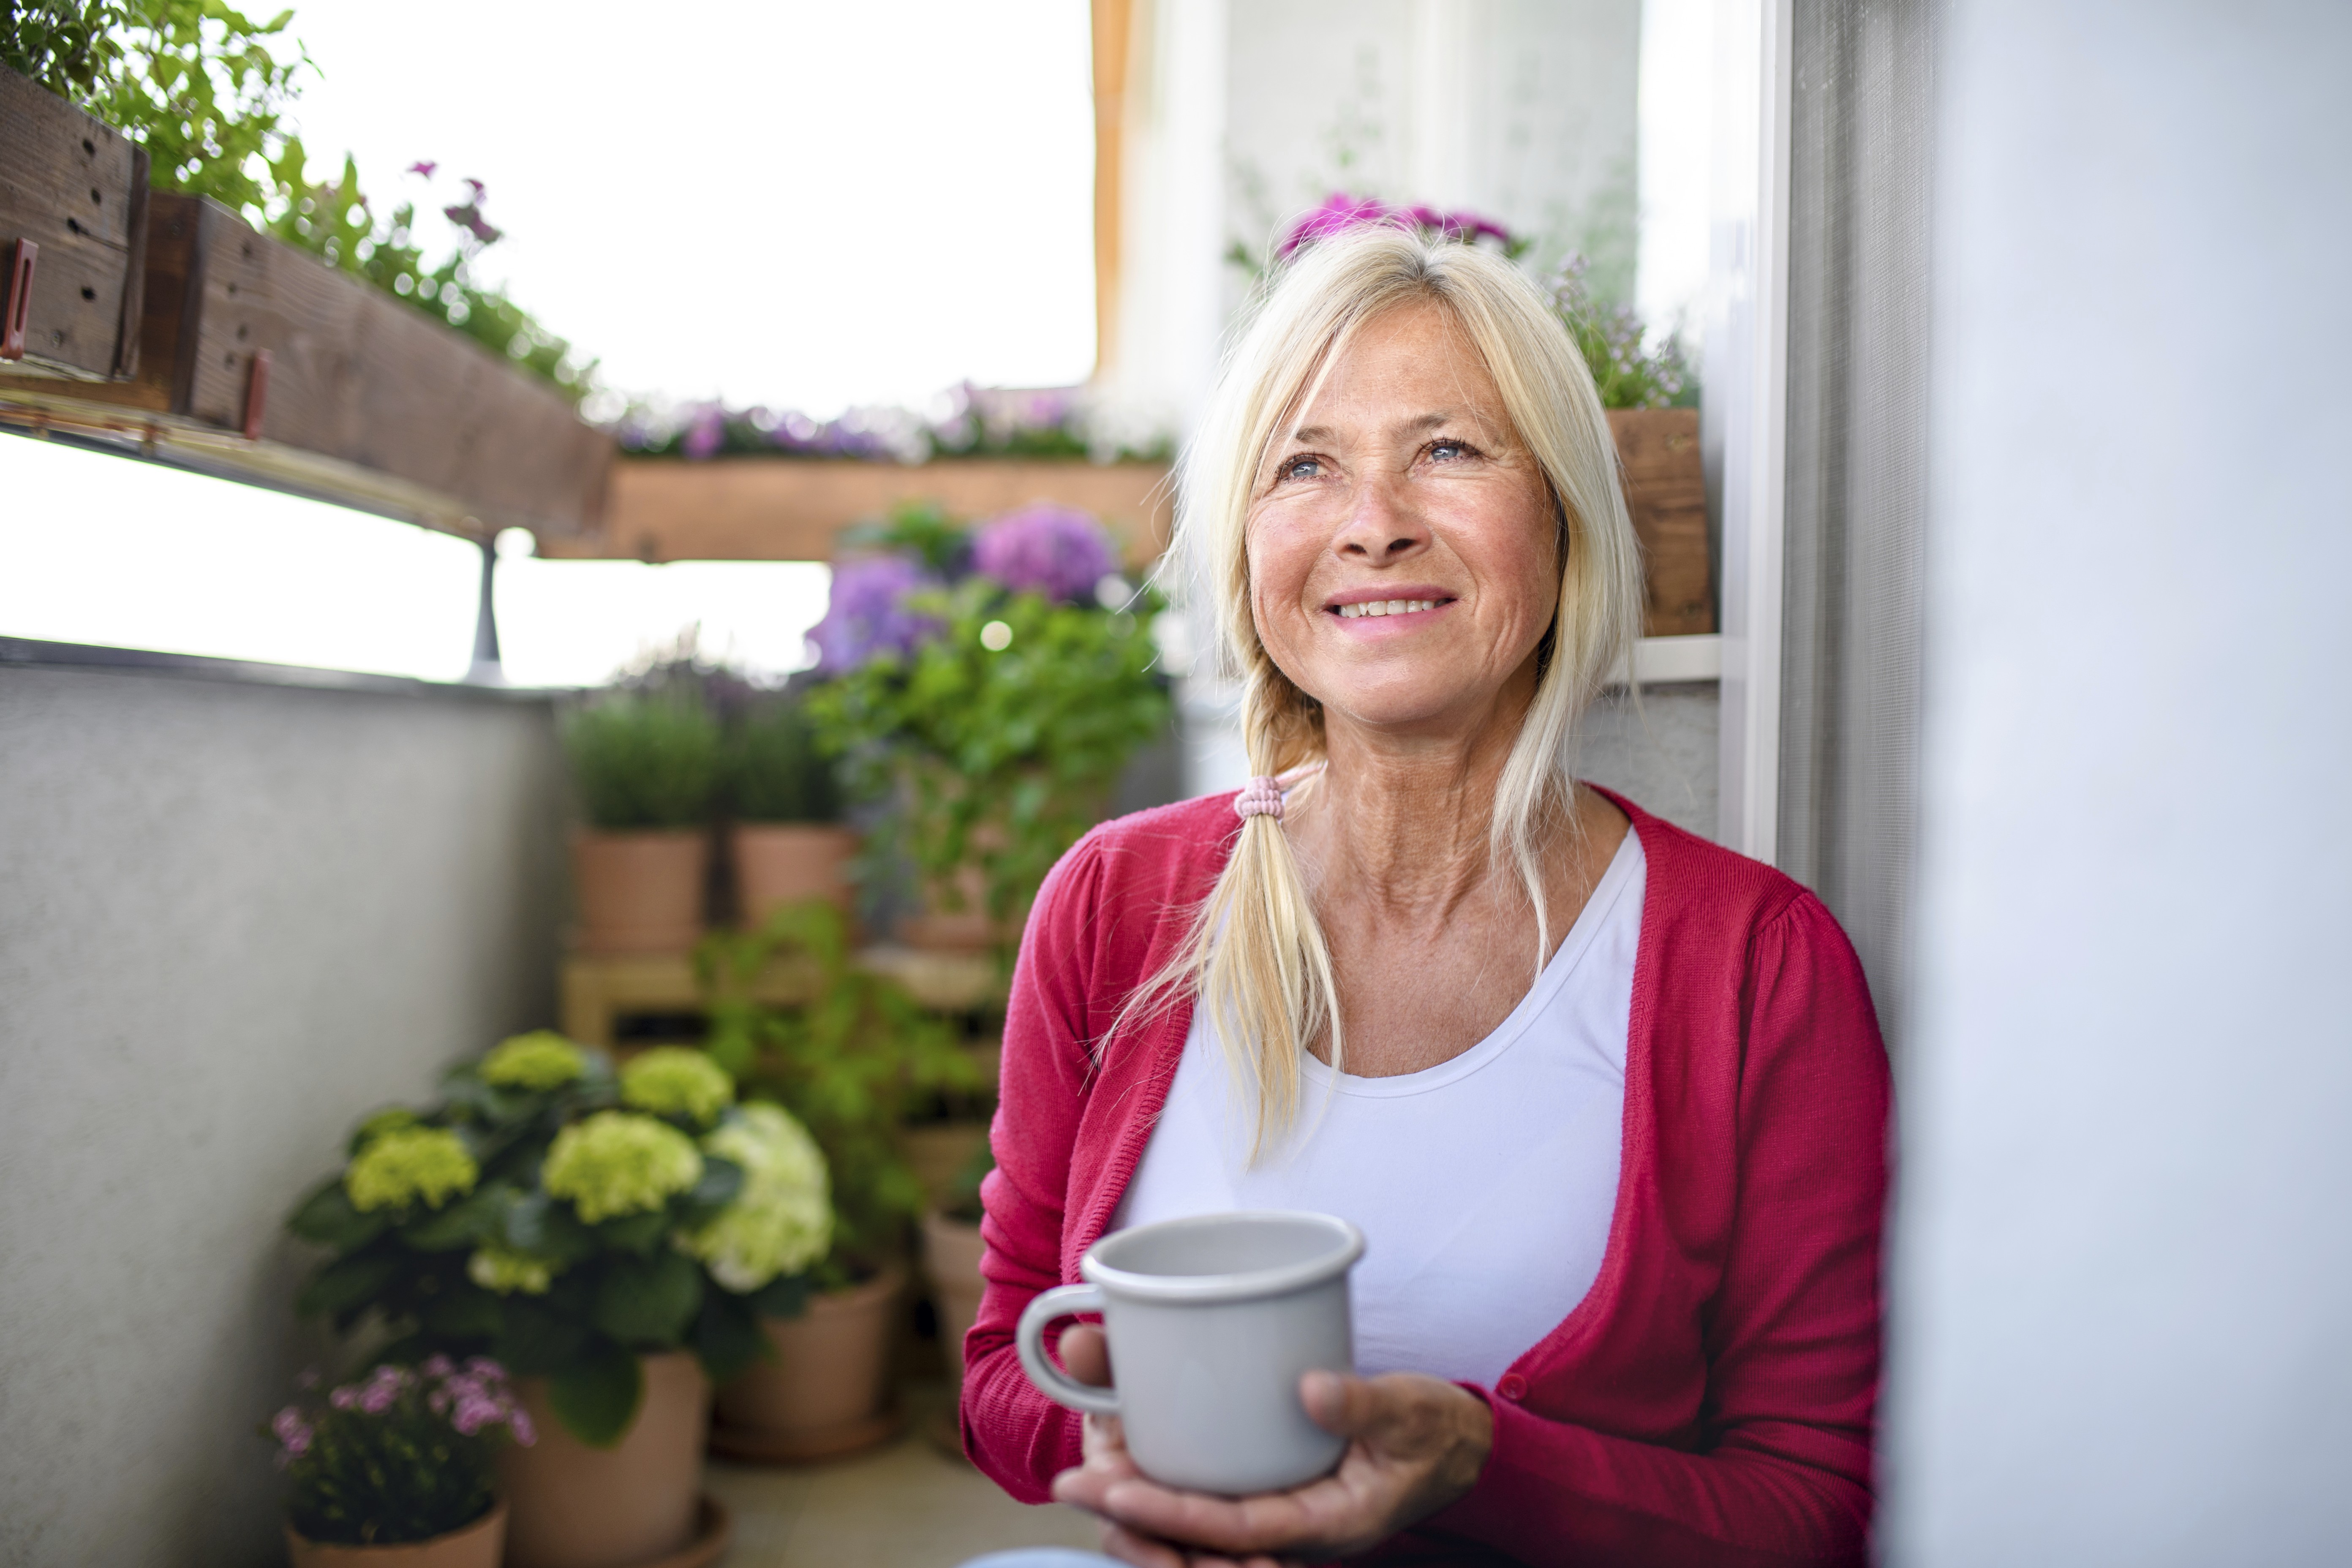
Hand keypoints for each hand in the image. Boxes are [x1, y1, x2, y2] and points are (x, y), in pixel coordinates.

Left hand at [1048, 1324, 1493, 1565]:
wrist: (1456, 1448)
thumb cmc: (1435, 1433)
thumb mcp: (1415, 1414)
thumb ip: (1368, 1405)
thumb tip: (1309, 1389)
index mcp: (1326, 1525)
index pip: (1233, 1530)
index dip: (1170, 1514)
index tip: (1115, 1489)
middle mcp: (1291, 1529)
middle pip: (1197, 1542)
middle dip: (1131, 1518)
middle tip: (1071, 1480)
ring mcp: (1277, 1510)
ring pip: (1194, 1530)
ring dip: (1137, 1507)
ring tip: (1082, 1474)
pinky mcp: (1269, 1487)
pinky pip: (1209, 1502)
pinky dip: (1165, 1486)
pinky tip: (1127, 1456)